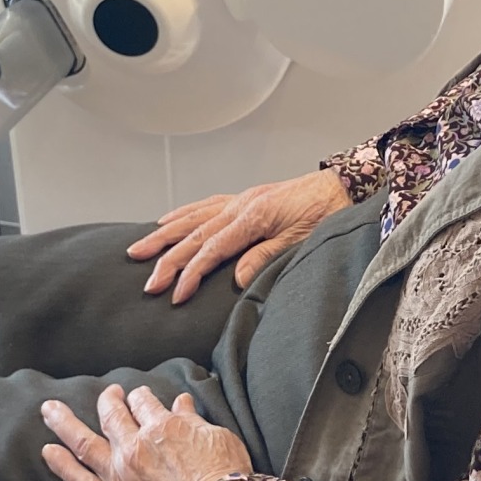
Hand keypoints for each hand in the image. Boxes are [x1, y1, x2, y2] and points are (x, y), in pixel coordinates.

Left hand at [41, 384, 252, 480]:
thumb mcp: (219, 439)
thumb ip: (194, 421)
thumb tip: (182, 402)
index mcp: (163, 427)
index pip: (145, 403)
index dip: (141, 397)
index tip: (138, 396)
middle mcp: (136, 446)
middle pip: (113, 416)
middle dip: (108, 401)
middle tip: (107, 394)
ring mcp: (119, 474)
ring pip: (85, 442)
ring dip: (64, 423)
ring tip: (48, 410)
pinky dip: (62, 466)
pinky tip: (48, 452)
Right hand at [126, 168, 351, 304]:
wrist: (341, 186)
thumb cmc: (326, 214)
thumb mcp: (300, 241)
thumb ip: (265, 257)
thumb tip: (235, 278)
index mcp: (253, 217)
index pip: (212, 249)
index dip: (191, 273)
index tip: (176, 294)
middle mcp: (240, 206)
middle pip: (195, 235)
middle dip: (168, 259)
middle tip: (148, 283)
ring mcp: (239, 200)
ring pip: (193, 218)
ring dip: (165, 236)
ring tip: (140, 250)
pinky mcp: (244, 199)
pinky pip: (204, 206)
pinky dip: (183, 214)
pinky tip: (167, 222)